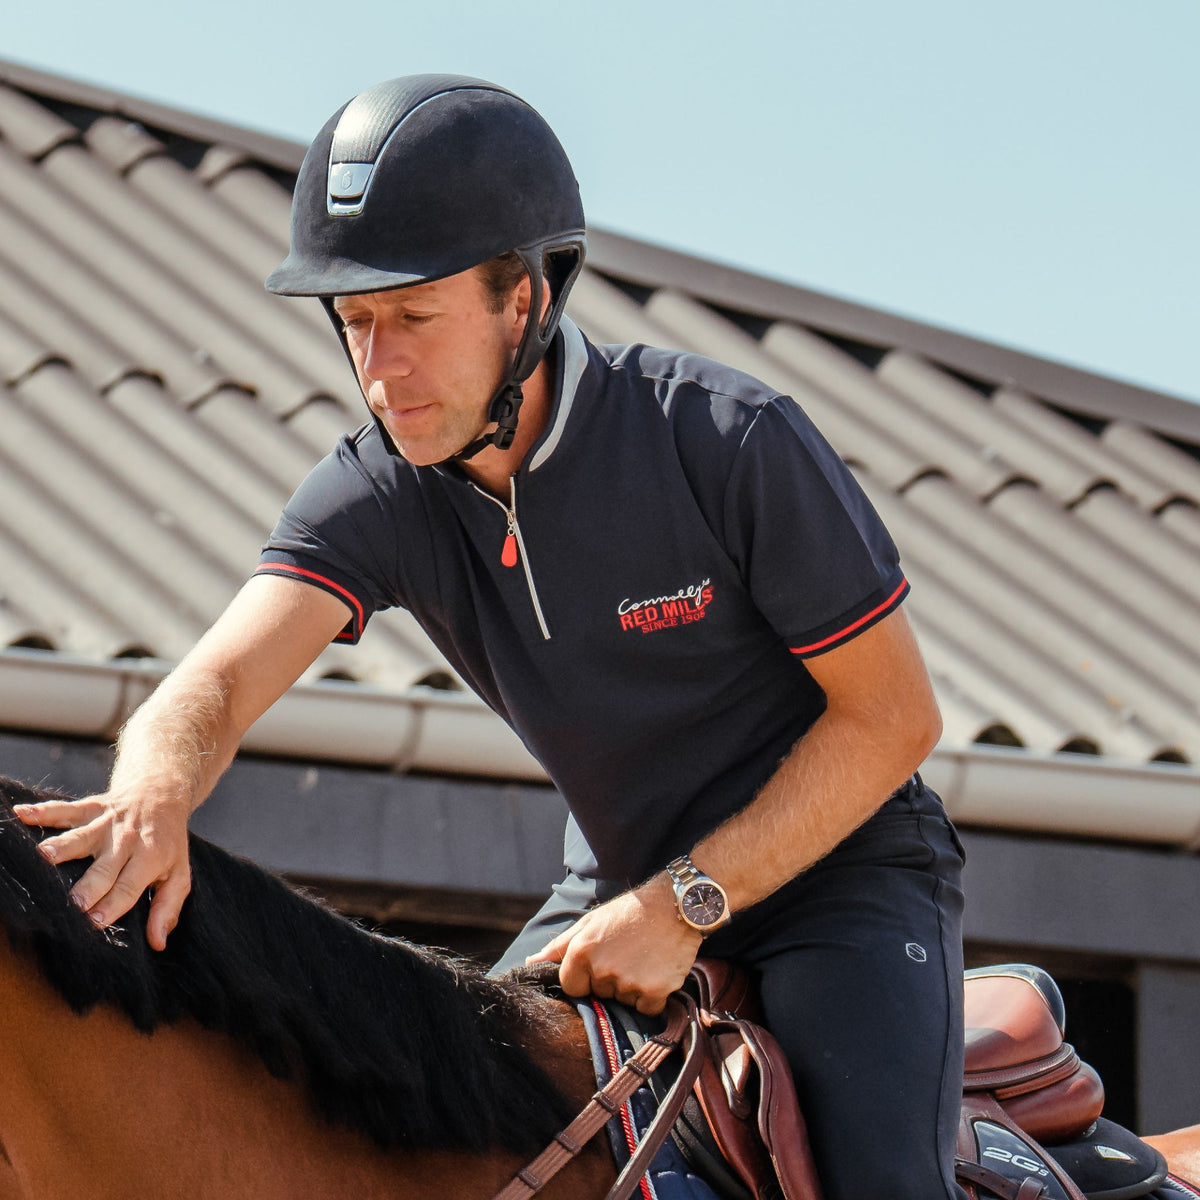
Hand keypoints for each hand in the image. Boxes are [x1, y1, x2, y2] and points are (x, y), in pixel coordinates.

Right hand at [12, 786, 191, 950]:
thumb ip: (168, 908)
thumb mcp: (179, 874)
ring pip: (81, 837)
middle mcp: (126, 841)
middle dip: (88, 886)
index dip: (113, 905)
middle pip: (104, 868)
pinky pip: (65, 810)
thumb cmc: (167, 842)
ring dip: (62, 846)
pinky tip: (22, 814)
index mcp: (149, 859)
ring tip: (43, 856)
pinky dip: (43, 812)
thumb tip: (158, 943)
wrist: (162, 794)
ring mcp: (106, 824)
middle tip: (73, 904)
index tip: (94, 923)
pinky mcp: (91, 808)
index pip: (129, 887)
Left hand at [527, 876, 702, 1014]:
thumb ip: (559, 946)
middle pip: (600, 995)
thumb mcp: (590, 921)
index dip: (586, 978)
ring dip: (632, 986)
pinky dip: (652, 995)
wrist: (674, 905)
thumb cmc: (628, 912)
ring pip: (624, 1001)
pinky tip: (656, 970)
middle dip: (610, 981)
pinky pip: (647, 1008)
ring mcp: (629, 982)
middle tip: (626, 955)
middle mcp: (603, 970)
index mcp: (582, 952)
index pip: (572, 987)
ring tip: (643, 958)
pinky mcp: (655, 991)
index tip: (601, 963)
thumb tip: (530, 963)